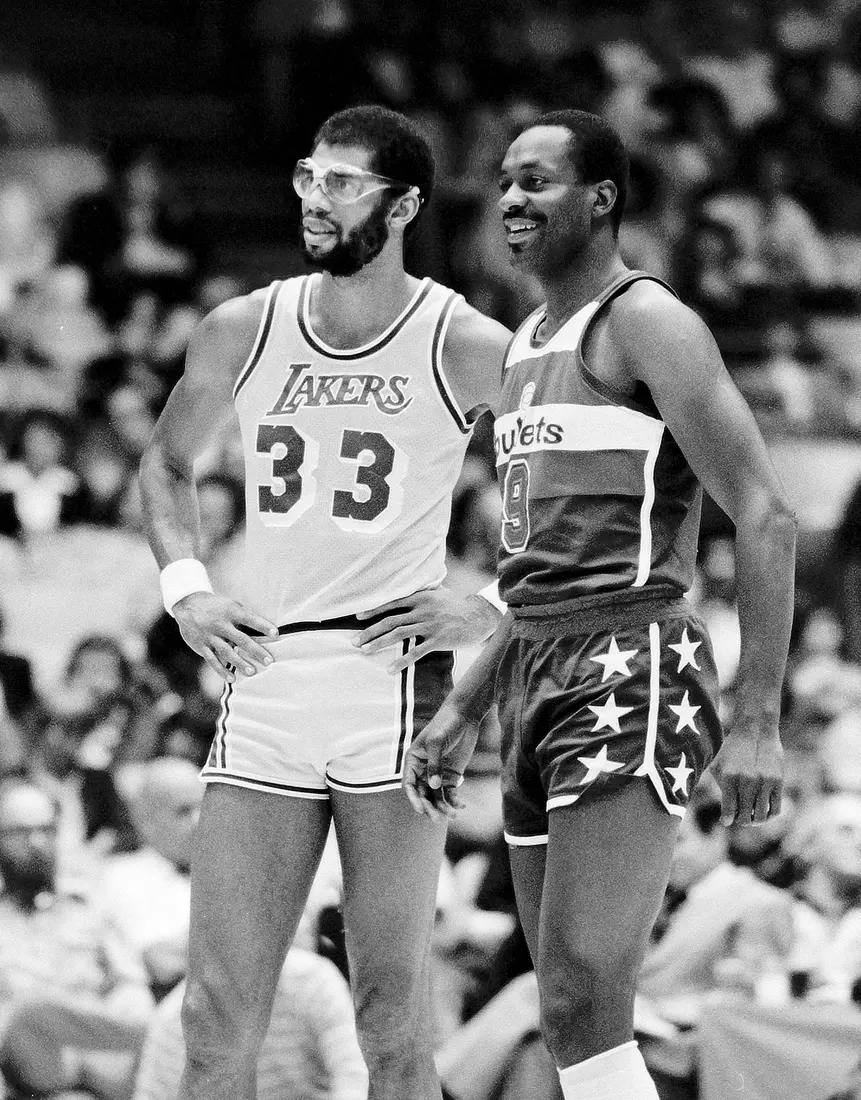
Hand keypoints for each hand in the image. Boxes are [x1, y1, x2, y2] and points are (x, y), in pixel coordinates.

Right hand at [173, 591, 278, 682]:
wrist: (188, 604)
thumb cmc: (217, 606)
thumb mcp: (230, 605)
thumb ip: (244, 617)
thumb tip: (264, 630)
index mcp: (231, 612)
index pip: (250, 619)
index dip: (263, 626)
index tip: (276, 633)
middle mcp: (221, 624)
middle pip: (241, 639)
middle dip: (256, 650)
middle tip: (269, 661)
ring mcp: (210, 636)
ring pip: (227, 652)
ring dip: (240, 663)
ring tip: (252, 672)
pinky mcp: (202, 646)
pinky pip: (213, 660)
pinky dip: (222, 670)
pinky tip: (232, 679)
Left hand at [355, 588, 501, 672]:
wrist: (480, 616)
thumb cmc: (457, 605)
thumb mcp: (439, 593)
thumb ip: (422, 592)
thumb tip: (407, 589)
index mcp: (421, 597)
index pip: (392, 603)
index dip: (374, 611)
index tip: (358, 618)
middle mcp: (422, 610)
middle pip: (390, 621)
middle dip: (370, 631)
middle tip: (354, 641)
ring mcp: (430, 625)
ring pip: (398, 635)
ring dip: (379, 643)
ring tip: (365, 651)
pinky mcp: (438, 640)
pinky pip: (416, 652)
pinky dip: (401, 661)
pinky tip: (390, 670)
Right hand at [403, 702, 481, 821]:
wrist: (465, 716)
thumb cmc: (446, 724)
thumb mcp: (437, 742)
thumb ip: (435, 764)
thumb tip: (433, 786)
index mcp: (413, 760)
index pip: (409, 784)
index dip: (413, 798)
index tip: (420, 809)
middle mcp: (423, 770)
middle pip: (422, 794)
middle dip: (429, 807)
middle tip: (439, 818)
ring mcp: (437, 773)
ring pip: (436, 796)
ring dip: (442, 807)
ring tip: (453, 816)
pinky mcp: (451, 775)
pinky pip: (450, 793)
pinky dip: (454, 801)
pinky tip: (460, 807)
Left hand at [709, 728, 783, 826]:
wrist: (755, 730)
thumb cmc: (732, 749)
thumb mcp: (717, 765)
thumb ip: (719, 788)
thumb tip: (725, 816)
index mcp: (729, 778)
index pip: (729, 811)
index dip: (726, 819)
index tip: (725, 820)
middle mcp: (747, 781)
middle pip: (745, 817)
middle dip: (741, 821)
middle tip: (739, 818)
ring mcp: (764, 782)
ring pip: (761, 816)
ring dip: (755, 820)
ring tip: (751, 816)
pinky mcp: (778, 782)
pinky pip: (776, 809)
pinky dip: (769, 815)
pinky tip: (763, 810)